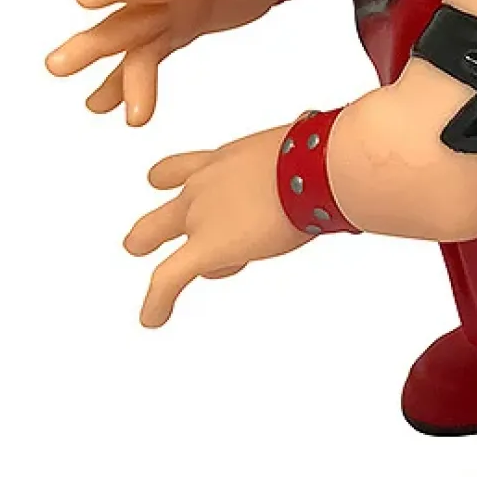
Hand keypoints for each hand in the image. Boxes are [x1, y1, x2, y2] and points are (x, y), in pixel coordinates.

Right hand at [44, 0, 286, 124]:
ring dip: (111, 76)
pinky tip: (102, 107)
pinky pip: (147, 58)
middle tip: (55, 67)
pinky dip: (126, 82)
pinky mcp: (175, 30)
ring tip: (91, 108)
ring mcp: (167, 13)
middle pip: (126, 20)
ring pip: (133, 47)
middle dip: (94, 44)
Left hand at [123, 124, 309, 326]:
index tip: (168, 186)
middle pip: (166, 206)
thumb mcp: (308, 159)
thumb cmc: (324, 158)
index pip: (193, 168)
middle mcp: (206, 182)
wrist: (317, 166)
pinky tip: (151, 319)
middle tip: (137, 243)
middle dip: (152, 228)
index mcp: (230, 159)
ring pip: (154, 234)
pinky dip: (156, 302)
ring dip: (153, 259)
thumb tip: (339, 186)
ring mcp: (200, 214)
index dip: (180, 180)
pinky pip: (167, 279)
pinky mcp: (204, 247)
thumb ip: (308, 175)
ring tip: (154, 294)